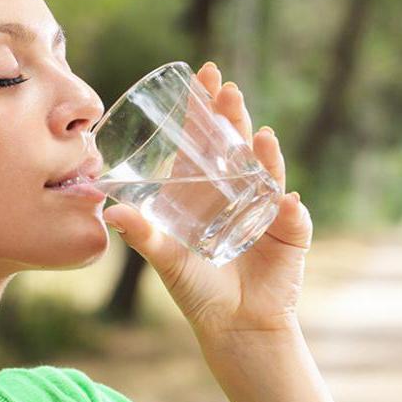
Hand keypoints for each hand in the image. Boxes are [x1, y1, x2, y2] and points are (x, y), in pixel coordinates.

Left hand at [102, 61, 312, 341]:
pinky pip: (289, 215)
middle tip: (225, 89)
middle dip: (232, 115)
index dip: (204, 108)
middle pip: (236, 144)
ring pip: (266, 170)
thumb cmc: (197, 290)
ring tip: (256, 134)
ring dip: (262, 151)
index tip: (202, 75)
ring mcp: (265, 208)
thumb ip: (142, 235)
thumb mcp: (166, 258)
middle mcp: (237, 191)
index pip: (205, 139)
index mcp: (206, 190)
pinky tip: (283, 198)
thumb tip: (111, 210)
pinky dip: (287, 207)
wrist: (234, 326)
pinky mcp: (289, 232)